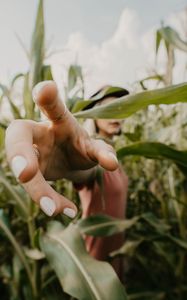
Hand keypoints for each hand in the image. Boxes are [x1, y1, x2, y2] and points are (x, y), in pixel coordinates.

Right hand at [5, 81, 117, 217]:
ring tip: (55, 210)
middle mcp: (39, 134)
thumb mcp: (94, 147)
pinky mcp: (31, 173)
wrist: (71, 161)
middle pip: (18, 136)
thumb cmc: (82, 147)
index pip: (52, 106)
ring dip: (36, 190)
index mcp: (59, 120)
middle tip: (25, 174)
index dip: (46, 96)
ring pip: (24, 168)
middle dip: (19, 153)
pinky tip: (67, 211)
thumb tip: (112, 164)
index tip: (46, 89)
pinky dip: (47, 200)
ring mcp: (31, 154)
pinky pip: (34, 188)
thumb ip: (102, 151)